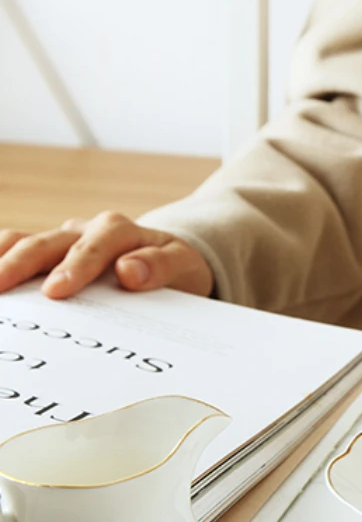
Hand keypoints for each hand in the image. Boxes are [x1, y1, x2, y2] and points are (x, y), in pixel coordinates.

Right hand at [0, 212, 213, 298]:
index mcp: (121, 231)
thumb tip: (129, 271)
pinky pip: (17, 252)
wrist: (169, 262)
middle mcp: (87, 231)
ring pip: (25, 243)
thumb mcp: (184, 265)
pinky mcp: (50, 256)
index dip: (76, 265)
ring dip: (2, 261)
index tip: (57, 290)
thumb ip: (162, 266)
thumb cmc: (174, 266)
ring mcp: (64, 243)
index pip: (97, 244)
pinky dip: (2, 261)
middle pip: (49, 242)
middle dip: (22, 265)